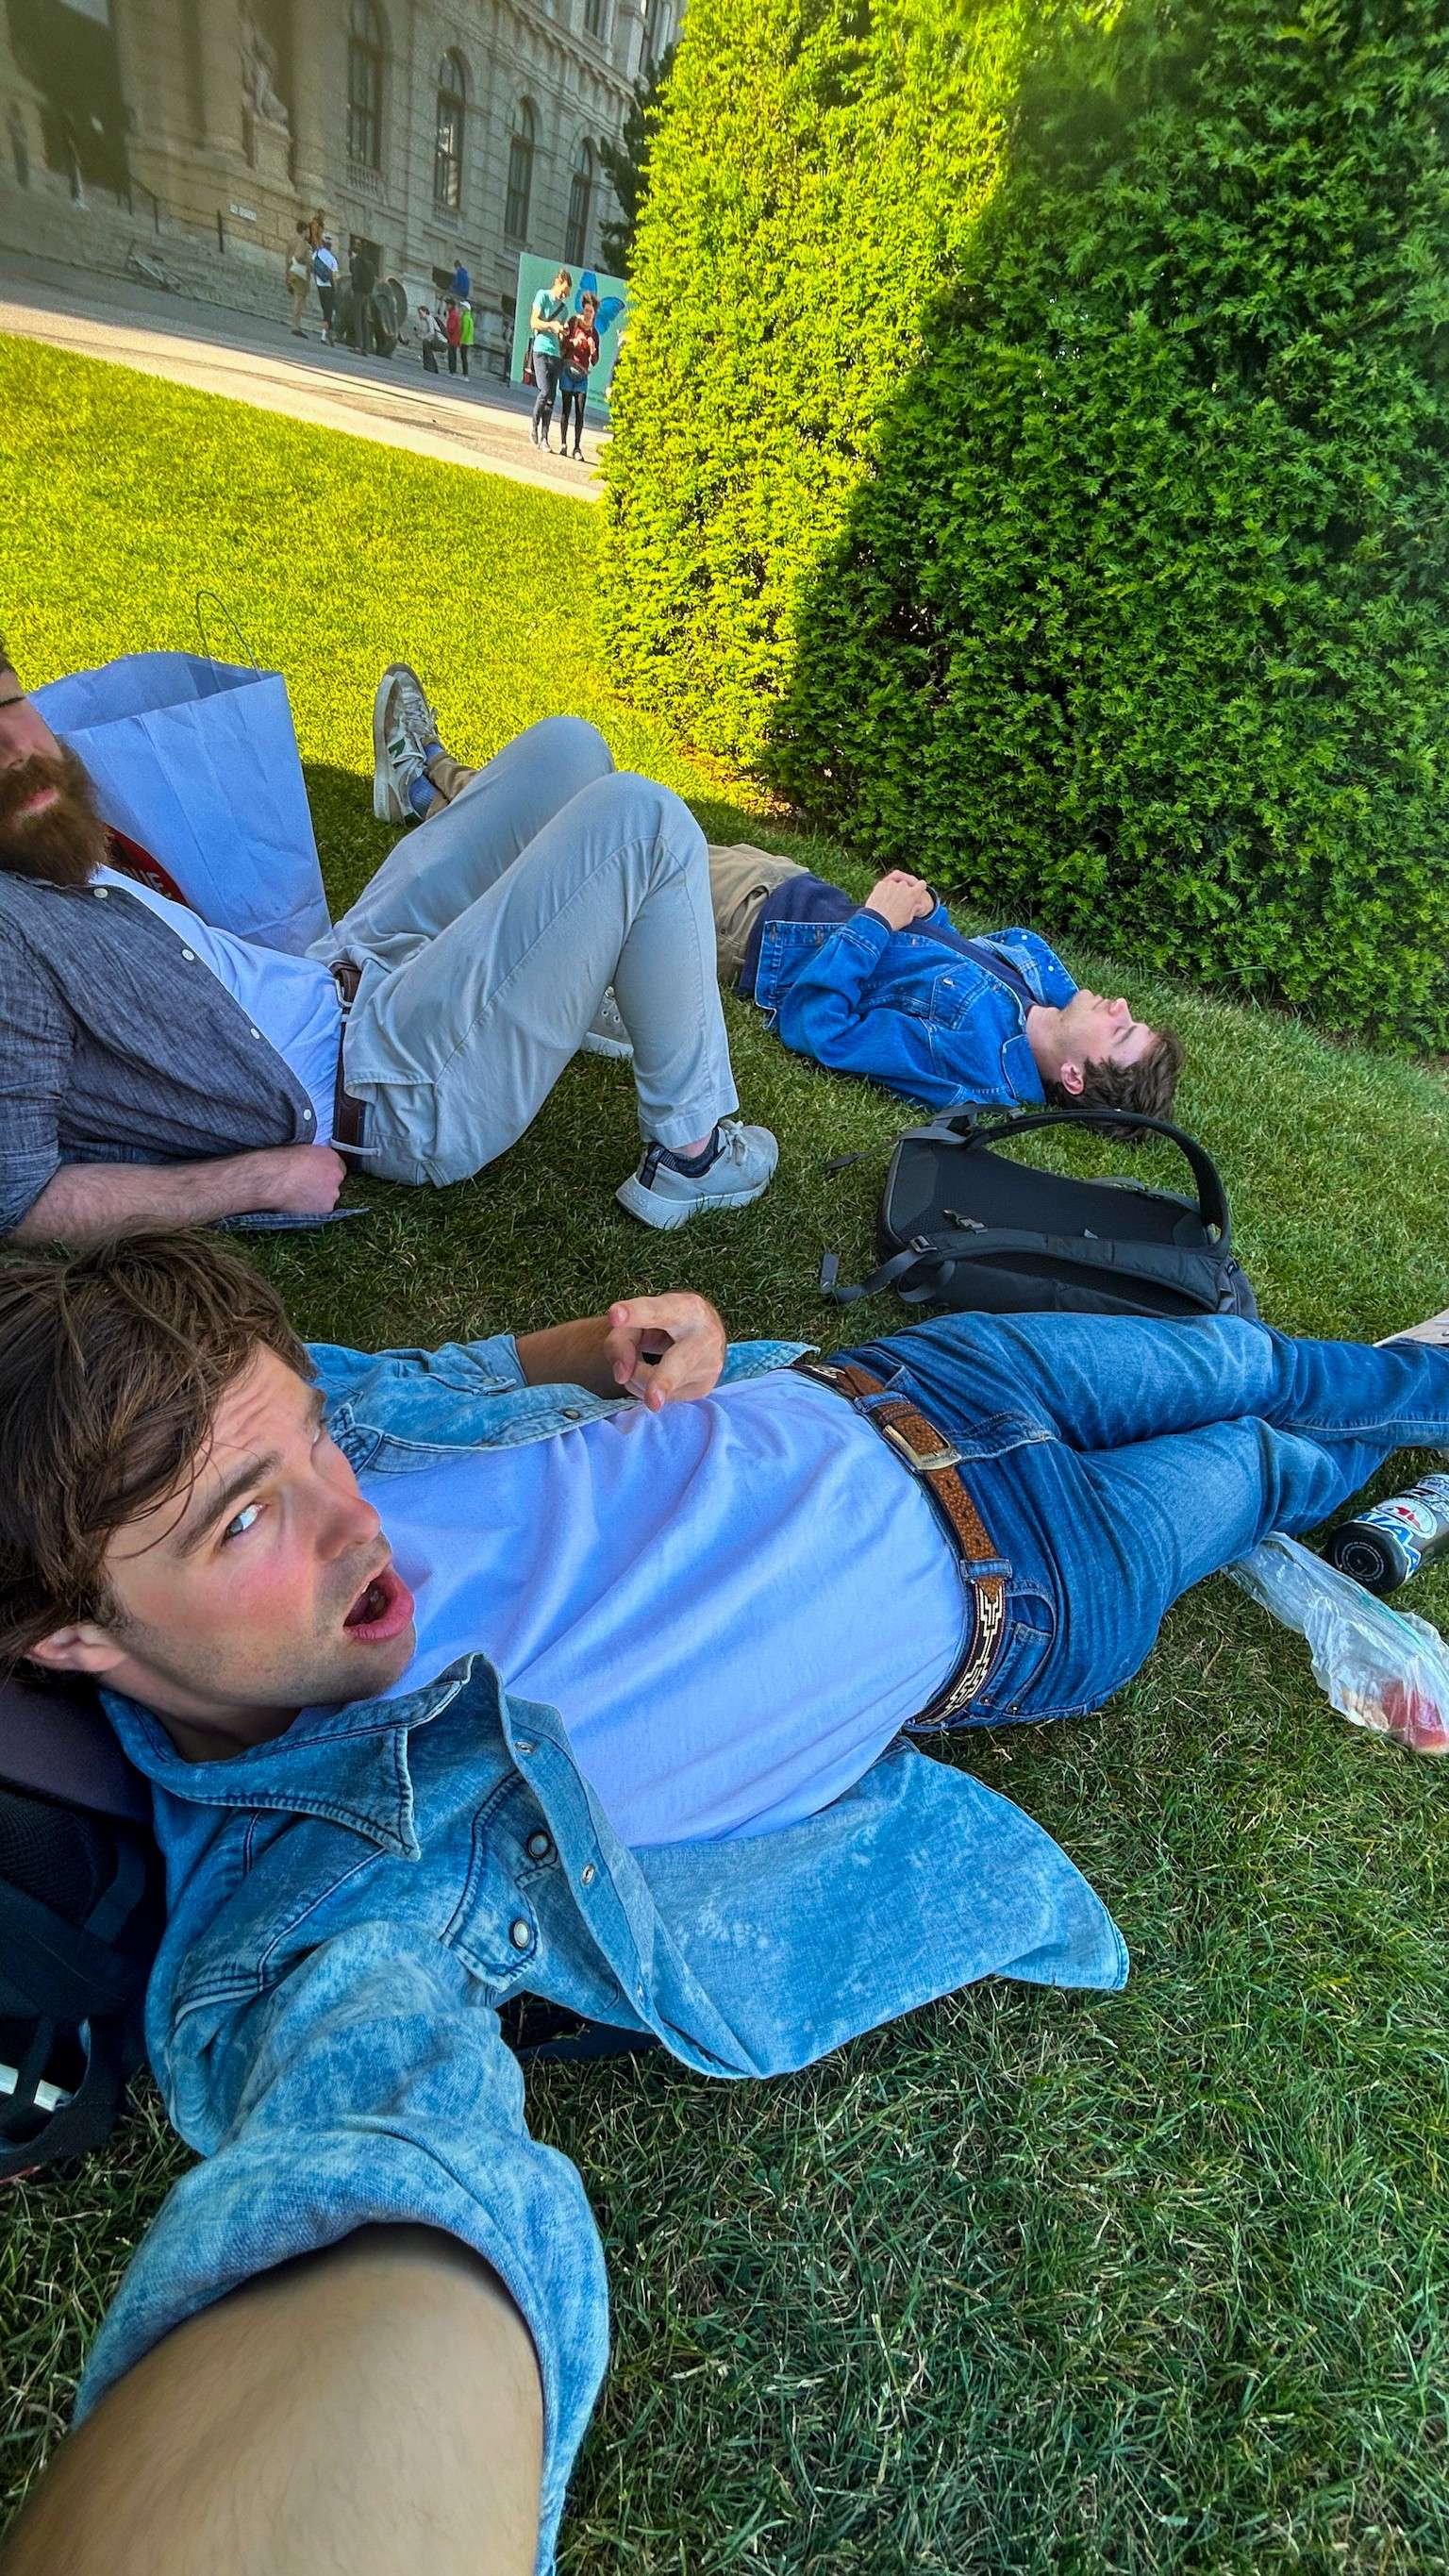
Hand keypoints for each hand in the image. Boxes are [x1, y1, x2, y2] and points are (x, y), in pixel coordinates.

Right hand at [246, 1144, 347, 1215]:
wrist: (271, 1179)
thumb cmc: (279, 1162)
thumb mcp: (300, 1150)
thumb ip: (313, 1159)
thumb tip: (311, 1164)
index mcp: (330, 1157)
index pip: (338, 1167)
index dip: (325, 1173)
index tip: (317, 1177)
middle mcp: (336, 1175)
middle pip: (334, 1184)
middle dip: (323, 1186)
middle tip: (305, 1187)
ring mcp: (333, 1193)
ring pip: (328, 1198)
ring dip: (318, 1198)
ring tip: (299, 1196)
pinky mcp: (326, 1208)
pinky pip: (321, 1210)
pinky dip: (312, 1209)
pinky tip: (299, 1203)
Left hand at [603, 1293, 726, 1410]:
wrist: (703, 1334)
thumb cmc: (664, 1324)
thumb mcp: (638, 1320)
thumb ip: (621, 1339)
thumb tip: (622, 1375)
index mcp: (686, 1308)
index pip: (657, 1311)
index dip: (636, 1314)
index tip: (615, 1316)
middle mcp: (705, 1337)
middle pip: (678, 1363)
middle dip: (663, 1381)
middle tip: (652, 1401)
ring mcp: (708, 1366)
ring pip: (655, 1383)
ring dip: (637, 1376)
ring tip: (645, 1359)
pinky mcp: (702, 1388)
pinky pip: (659, 1398)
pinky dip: (647, 1388)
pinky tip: (658, 1372)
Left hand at [863, 870, 934, 930]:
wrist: (877, 921)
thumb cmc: (894, 922)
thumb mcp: (908, 919)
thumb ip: (915, 909)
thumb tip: (919, 905)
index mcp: (913, 894)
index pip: (922, 884)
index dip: (919, 888)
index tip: (915, 892)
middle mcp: (903, 886)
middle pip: (906, 884)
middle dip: (903, 890)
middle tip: (897, 902)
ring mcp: (891, 884)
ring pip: (894, 884)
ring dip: (892, 890)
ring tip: (887, 903)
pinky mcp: (881, 884)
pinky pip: (884, 885)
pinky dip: (883, 890)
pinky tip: (880, 900)